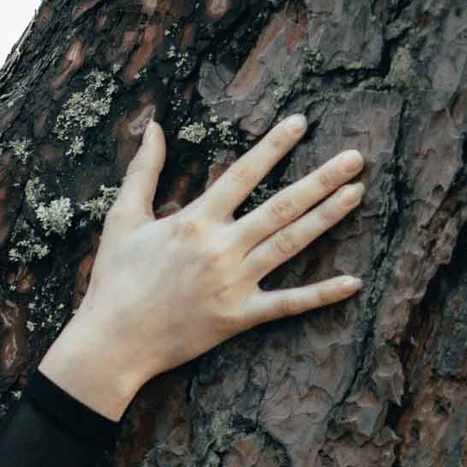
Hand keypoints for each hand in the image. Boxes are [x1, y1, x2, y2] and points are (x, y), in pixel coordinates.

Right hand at [41, 111, 366, 418]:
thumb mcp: (121, 220)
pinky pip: (286, 304)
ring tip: (356, 193)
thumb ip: (143, 171)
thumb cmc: (113, 281)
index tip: (301, 123)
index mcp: (194, 221)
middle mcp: (220, 248)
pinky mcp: (238, 317)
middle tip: (356, 158)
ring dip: (326, 217)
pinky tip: (352, 281)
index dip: (274, 146)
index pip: (243, 174)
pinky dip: (320, 294)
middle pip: (281, 206)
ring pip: (290, 244)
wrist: (110, 343)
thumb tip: (153, 126)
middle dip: (321, 179)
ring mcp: (233, 283)